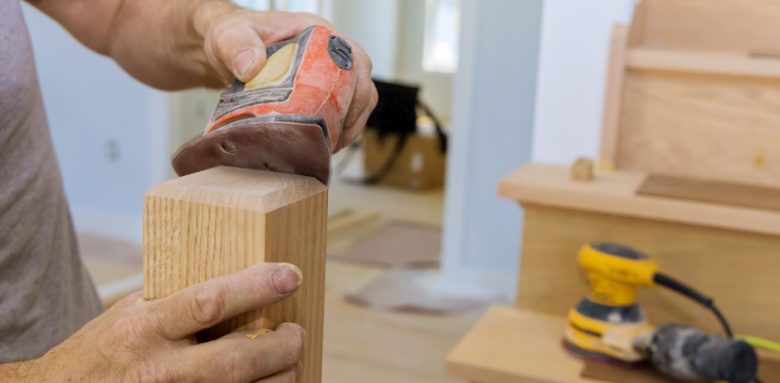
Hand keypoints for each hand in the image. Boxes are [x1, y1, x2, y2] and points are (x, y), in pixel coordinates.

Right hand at [9, 263, 305, 381]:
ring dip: (280, 379)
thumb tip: (245, 282)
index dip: (255, 288)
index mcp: (144, 328)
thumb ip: (179, 300)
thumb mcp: (133, 310)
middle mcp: (156, 370)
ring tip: (290, 364)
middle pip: (237, 360)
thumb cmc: (106, 348)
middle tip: (296, 333)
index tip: (290, 276)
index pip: (208, 302)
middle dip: (282, 346)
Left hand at [199, 8, 377, 151]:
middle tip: (337, 139)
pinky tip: (322, 143)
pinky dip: (337, 128)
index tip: (344, 114)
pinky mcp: (318, 92)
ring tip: (331, 146)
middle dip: (356, 114)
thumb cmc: (231, 35)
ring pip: (355, 100)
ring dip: (350, 125)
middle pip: (361, 83)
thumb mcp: (229, 36)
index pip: (354, 59)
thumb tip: (251, 66)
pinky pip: (340, 110)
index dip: (357, 88)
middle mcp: (327, 52)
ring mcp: (325, 73)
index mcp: (317, 33)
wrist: (223, 50)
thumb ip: (237, 46)